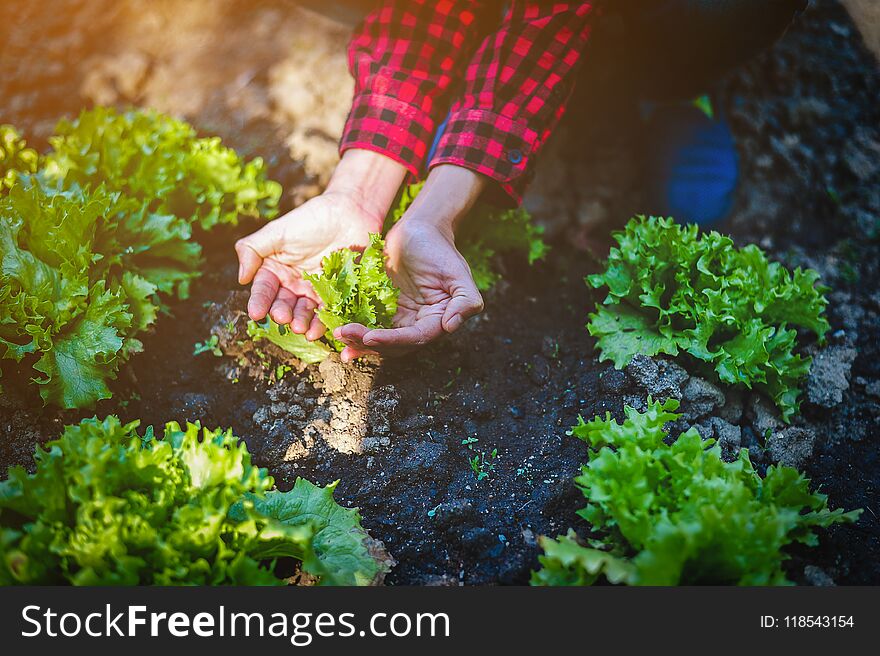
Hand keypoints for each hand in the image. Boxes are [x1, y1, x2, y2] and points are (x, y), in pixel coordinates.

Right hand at [234, 149, 405, 338]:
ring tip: (300, 328)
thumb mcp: (277, 232)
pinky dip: (320, 322)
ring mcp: (314, 290)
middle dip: (281, 313)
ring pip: (303, 311)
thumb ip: (252, 250)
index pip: (264, 288)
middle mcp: (292, 282)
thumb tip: (241, 278)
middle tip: (283, 318)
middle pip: (283, 303)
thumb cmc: (310, 219)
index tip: (256, 314)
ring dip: (300, 321)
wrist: (350, 213)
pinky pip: (326, 311)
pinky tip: (315, 331)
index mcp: (275, 269)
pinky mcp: (335, 294)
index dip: (259, 301)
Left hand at [334, 165, 486, 360]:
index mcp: (437, 321)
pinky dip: (352, 328)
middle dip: (369, 343)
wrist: (419, 229)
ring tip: (339, 334)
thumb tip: (451, 326)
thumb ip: (466, 300)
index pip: (416, 338)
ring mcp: (397, 318)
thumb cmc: (440, 249)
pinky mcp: (380, 308)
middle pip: (393, 344)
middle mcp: (417, 324)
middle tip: (346, 334)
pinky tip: (336, 328)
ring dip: (357, 340)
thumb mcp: (458, 273)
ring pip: (377, 338)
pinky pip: (365, 322)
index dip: (393, 341)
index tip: (371, 336)